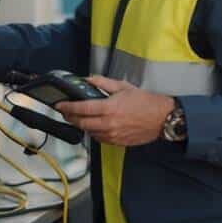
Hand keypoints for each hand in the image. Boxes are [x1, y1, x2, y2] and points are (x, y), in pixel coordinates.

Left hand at [53, 76, 175, 147]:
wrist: (162, 118)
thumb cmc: (145, 102)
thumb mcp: (123, 86)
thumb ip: (103, 83)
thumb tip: (88, 80)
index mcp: (109, 108)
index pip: (81, 108)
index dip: (67, 107)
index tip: (60, 104)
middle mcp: (108, 123)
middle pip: (81, 123)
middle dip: (70, 117)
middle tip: (66, 111)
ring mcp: (112, 135)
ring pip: (89, 132)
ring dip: (81, 125)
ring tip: (79, 117)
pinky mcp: (117, 142)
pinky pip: (99, 139)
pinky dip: (93, 132)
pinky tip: (94, 125)